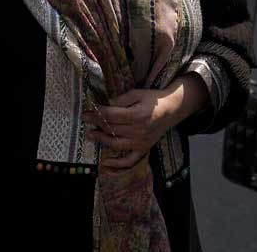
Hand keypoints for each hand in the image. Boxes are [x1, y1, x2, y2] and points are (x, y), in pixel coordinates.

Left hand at [84, 77, 207, 169]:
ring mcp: (141, 142)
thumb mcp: (138, 93)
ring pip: (116, 144)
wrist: (172, 109)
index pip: (111, 115)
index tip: (87, 111)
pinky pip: (130, 160)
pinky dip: (118, 164)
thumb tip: (106, 104)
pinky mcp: (144, 148)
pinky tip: (106, 162)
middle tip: (85, 119)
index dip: (97, 113)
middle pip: (112, 129)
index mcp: (137, 115)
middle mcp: (139, 130)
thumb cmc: (154, 99)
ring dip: (101, 140)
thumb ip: (122, 99)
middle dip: (96, 123)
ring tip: (90, 135)